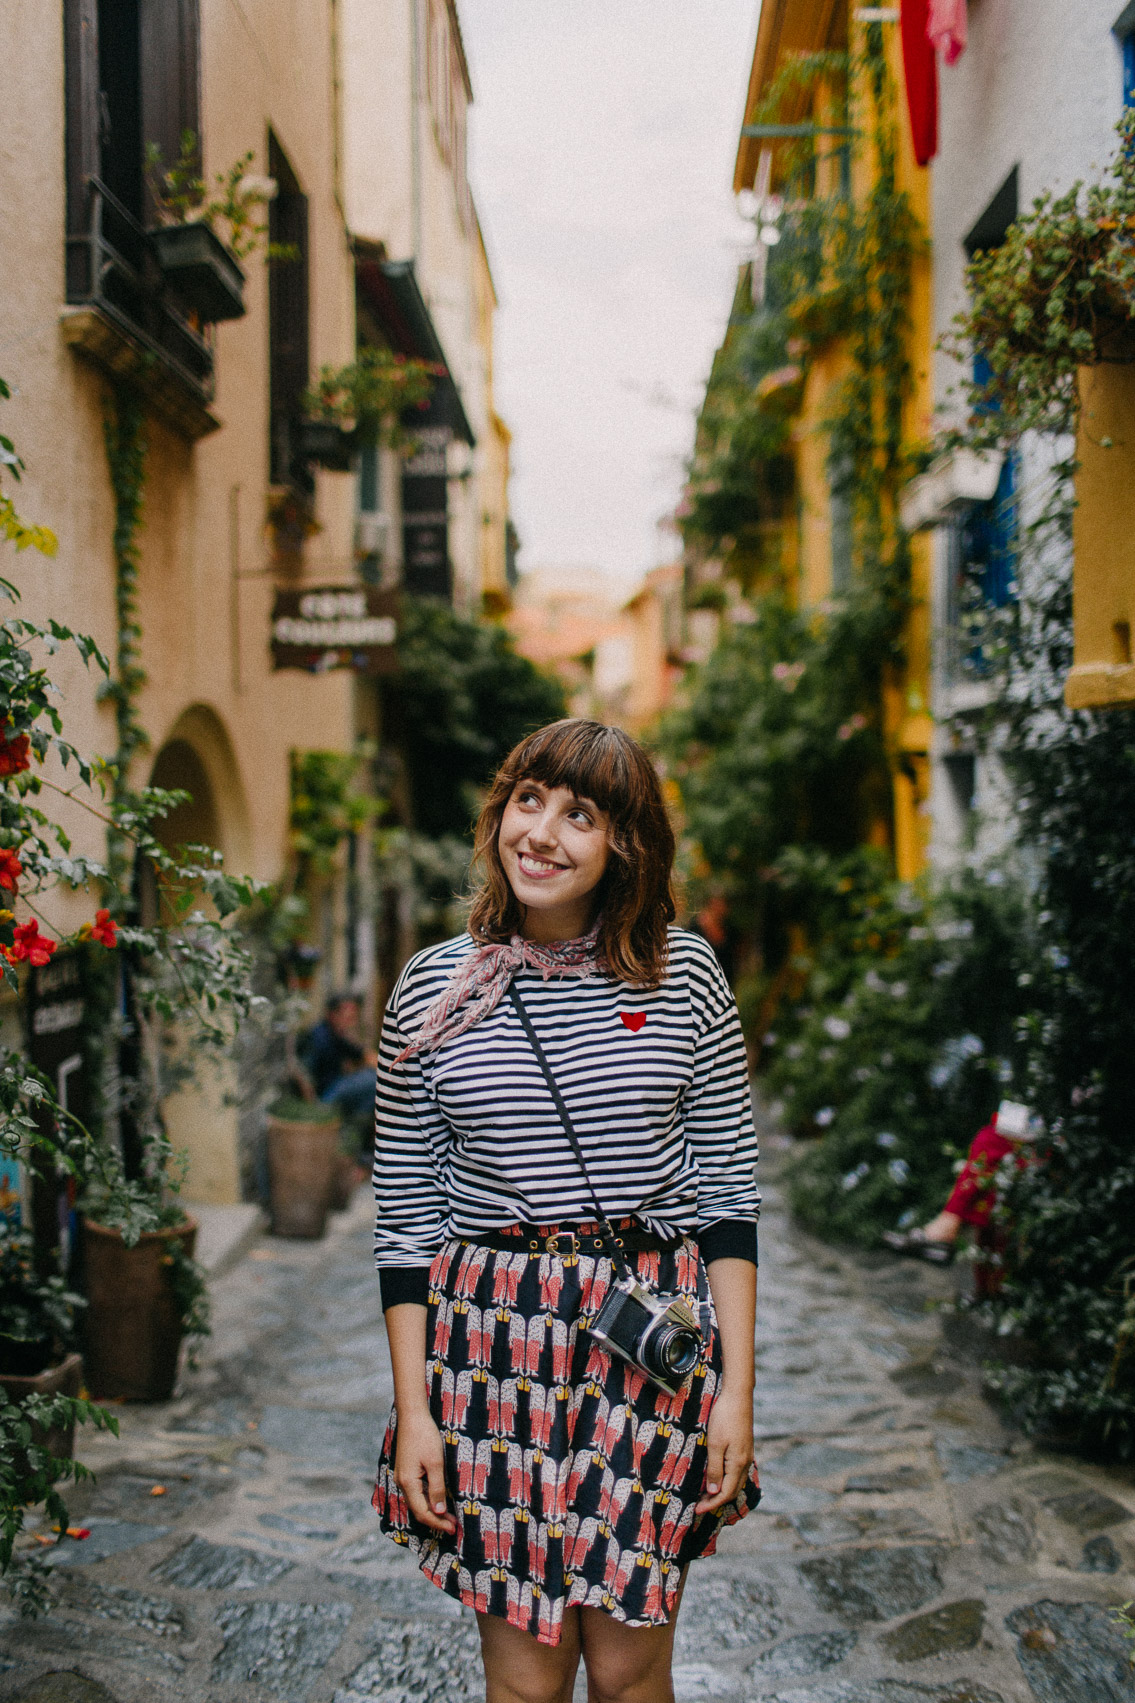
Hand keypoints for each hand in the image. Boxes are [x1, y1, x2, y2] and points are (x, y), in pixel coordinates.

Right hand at [393, 1407, 455, 1534]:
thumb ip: (437, 1488)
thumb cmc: (425, 1436)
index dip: (438, 1523)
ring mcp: (403, 1477)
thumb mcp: (436, 1463)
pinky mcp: (406, 1471)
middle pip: (418, 1510)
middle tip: (454, 1525)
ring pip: (417, 1502)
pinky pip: (416, 1492)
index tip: (453, 1528)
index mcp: (408, 1483)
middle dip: (436, 1519)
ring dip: (432, 1511)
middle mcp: (402, 1483)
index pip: (423, 1512)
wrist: (412, 1415)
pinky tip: (438, 1499)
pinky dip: (428, 1499)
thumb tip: (438, 1512)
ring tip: (449, 1516)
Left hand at [696, 1382, 753, 1514]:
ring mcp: (746, 1455)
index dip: (712, 1504)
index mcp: (738, 1464)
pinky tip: (717, 1477)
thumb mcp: (715, 1444)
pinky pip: (737, 1472)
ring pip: (736, 1482)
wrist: (737, 1396)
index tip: (697, 1510)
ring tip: (706, 1495)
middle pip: (732, 1491)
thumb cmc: (724, 1418)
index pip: (726, 1494)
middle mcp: (745, 1463)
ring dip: (721, 1492)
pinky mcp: (744, 1448)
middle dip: (716, 1501)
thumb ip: (715, 1469)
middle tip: (699, 1505)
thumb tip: (714, 1492)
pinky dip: (727, 1480)